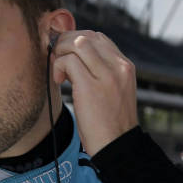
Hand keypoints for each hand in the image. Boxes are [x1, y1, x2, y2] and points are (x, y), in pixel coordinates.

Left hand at [49, 30, 136, 155]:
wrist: (117, 146)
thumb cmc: (110, 123)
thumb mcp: (114, 91)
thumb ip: (102, 73)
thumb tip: (75, 59)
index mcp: (126, 66)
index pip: (99, 38)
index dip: (78, 41)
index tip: (67, 55)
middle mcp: (119, 66)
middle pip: (87, 36)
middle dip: (66, 43)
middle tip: (57, 59)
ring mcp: (106, 75)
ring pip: (77, 43)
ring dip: (61, 52)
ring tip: (59, 71)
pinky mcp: (90, 86)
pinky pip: (68, 61)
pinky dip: (58, 66)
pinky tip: (59, 81)